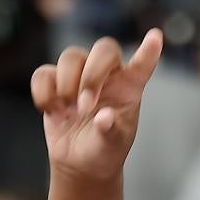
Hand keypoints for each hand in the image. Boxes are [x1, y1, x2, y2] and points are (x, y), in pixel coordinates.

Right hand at [30, 29, 162, 183]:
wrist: (80, 162)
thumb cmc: (105, 150)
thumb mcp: (113, 145)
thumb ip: (110, 131)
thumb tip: (103, 118)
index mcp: (129, 88)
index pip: (142, 66)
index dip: (148, 52)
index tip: (156, 37)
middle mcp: (107, 76)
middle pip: (103, 49)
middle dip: (92, 75)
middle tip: (85, 106)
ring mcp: (80, 76)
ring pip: (71, 56)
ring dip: (67, 85)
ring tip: (70, 112)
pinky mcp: (54, 82)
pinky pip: (43, 74)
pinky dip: (44, 94)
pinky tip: (55, 113)